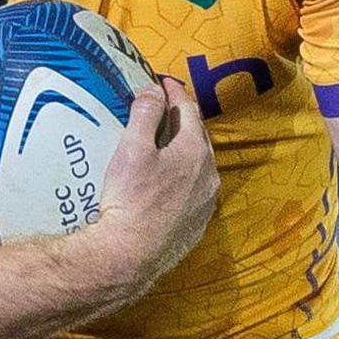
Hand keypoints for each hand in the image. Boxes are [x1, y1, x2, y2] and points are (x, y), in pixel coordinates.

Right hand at [93, 74, 217, 294]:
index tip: (162, 82)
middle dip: (182, 120)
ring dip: (185, 151)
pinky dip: (184, 179)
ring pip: (199, 166)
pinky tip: (168, 183)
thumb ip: (145, 114)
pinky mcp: (197, 224)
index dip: (173, 92)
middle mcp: (209, 175)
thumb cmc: (130, 200)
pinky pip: (195, 191)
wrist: (129, 256)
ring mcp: (206, 202)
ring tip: (166, 144)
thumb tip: (154, 90)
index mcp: (195, 151)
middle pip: (198, 137)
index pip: (188, 110)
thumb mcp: (132, 149)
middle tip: (164, 109)